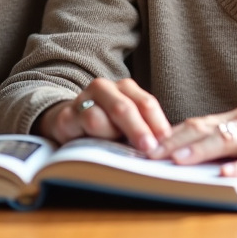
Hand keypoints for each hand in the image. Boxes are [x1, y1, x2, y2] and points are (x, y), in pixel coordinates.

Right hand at [38, 78, 171, 153]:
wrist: (70, 123)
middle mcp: (104, 88)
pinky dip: (93, 139)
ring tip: (119, 149)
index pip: (146, 103)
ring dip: (112, 136)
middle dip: (138, 130)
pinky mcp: (66, 117)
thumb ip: (147, 130)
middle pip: (125, 108)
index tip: (167, 142)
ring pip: (99, 118)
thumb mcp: (129, 124)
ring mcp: (83, 100)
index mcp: (125, 88)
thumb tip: (169, 147)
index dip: (158, 123)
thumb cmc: (108, 126)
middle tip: (149, 149)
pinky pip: (80, 128)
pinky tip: (100, 148)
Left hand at [150, 108, 236, 179]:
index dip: (172, 134)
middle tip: (154, 155)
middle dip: (178, 143)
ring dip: (202, 151)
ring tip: (180, 161)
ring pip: (229, 141)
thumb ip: (224, 139)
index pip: (198, 123)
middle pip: (207, 130)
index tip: (148, 146)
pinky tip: (225, 173)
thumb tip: (186, 151)